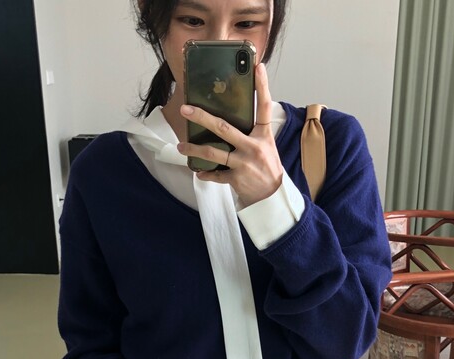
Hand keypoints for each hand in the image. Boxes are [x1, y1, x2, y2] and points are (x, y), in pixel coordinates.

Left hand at [177, 64, 282, 208]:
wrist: (272, 197)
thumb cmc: (266, 167)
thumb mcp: (265, 145)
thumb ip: (251, 131)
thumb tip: (229, 116)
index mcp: (263, 135)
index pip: (264, 106)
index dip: (262, 85)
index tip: (257, 66)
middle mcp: (254, 146)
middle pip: (224, 128)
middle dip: (202, 117)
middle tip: (186, 108)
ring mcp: (244, 163)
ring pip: (214, 153)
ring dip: (194, 150)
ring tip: (181, 147)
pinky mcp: (236, 178)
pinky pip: (215, 175)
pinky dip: (205, 174)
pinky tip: (198, 171)